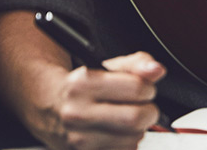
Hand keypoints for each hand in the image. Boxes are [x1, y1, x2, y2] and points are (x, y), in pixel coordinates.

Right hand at [48, 52, 165, 149]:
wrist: (49, 107)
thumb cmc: (82, 87)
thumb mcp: (106, 67)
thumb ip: (136, 64)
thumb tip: (156, 69)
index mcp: (82, 84)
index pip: (137, 89)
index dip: (148, 88)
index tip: (144, 89)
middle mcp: (77, 113)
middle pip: (136, 118)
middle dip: (148, 112)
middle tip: (143, 107)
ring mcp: (79, 140)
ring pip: (133, 140)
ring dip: (137, 130)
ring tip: (125, 120)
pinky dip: (127, 144)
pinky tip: (117, 133)